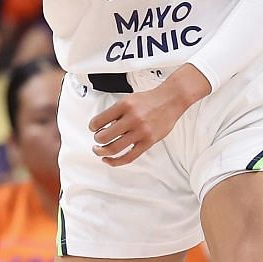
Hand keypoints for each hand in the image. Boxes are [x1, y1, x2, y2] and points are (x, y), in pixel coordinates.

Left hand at [89, 67, 207, 165]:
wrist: (170, 100)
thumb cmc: (149, 100)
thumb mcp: (129, 100)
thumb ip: (116, 113)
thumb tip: (102, 128)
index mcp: (124, 106)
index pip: (99, 120)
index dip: (92, 127)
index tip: (93, 129)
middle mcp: (132, 118)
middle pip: (104, 137)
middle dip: (97, 140)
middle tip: (97, 140)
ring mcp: (140, 131)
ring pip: (114, 148)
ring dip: (102, 152)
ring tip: (99, 150)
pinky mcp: (148, 142)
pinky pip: (129, 157)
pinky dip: (116, 161)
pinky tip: (109, 159)